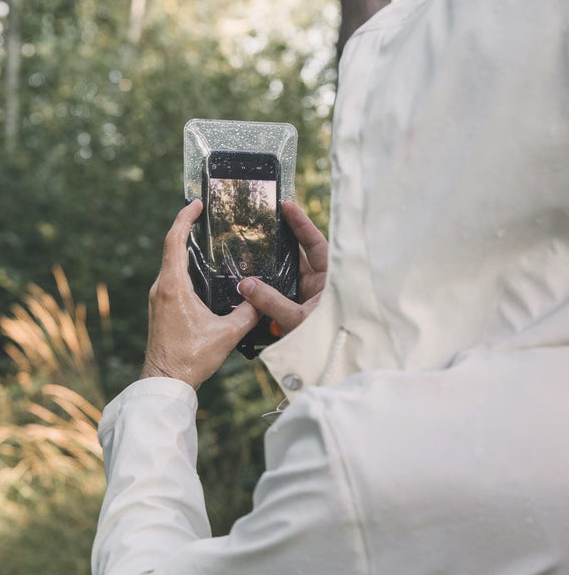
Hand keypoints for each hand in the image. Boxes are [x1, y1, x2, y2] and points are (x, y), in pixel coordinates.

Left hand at [141, 200, 259, 389]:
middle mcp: (161, 288)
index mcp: (173, 287)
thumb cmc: (190, 359)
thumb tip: (262, 298)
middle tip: (207, 216)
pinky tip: (201, 271)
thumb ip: (248, 313)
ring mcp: (158, 298)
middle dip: (187, 228)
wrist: (164, 382)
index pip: (174, 241)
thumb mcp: (226, 334)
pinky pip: (170, 278)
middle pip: (171, 248)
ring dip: (185, 248)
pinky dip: (183, 266)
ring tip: (206, 238)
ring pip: (170, 264)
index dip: (184, 218)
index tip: (196, 203)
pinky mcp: (160, 308)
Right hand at [236, 201, 327, 335]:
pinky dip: (267, 286)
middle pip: (300, 255)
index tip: (286, 205)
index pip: (316, 243)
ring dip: (271, 264)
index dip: (301, 224)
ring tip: (252, 246)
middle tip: (262, 221)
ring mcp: (308, 297)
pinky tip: (250, 279)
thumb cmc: (323, 342)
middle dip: (282, 240)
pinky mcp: (297, 311)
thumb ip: (270, 302)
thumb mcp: (296, 320)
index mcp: (329, 280)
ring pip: (288, 274)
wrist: (330, 369)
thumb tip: (245, 283)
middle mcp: (320, 285)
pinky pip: (280, 292)